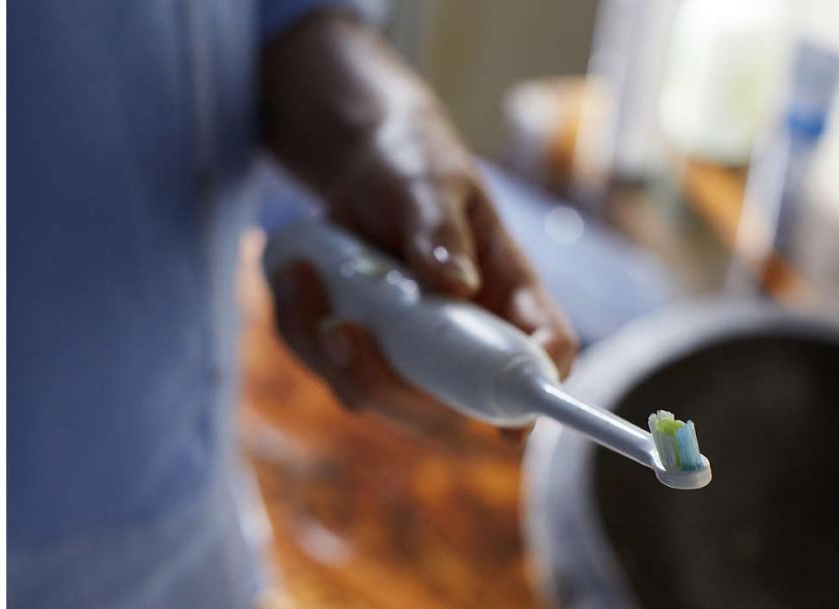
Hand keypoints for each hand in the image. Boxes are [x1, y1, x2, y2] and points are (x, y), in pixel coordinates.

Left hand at [261, 14, 576, 438]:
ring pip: (378, 398)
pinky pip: (329, 369)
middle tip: (339, 330)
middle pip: (450, 409)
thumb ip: (439, 228)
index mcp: (509, 291)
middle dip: (386, 386)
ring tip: (301, 273)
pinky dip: (300, 328)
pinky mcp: (366, 351)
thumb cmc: (415, 163)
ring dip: (326, 351)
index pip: (546, 348)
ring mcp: (415, 353)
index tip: (508, 431)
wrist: (364, 164)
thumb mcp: (429, 181)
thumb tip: (454, 284)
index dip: (537, 394)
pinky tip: (292, 274)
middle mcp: (468, 336)